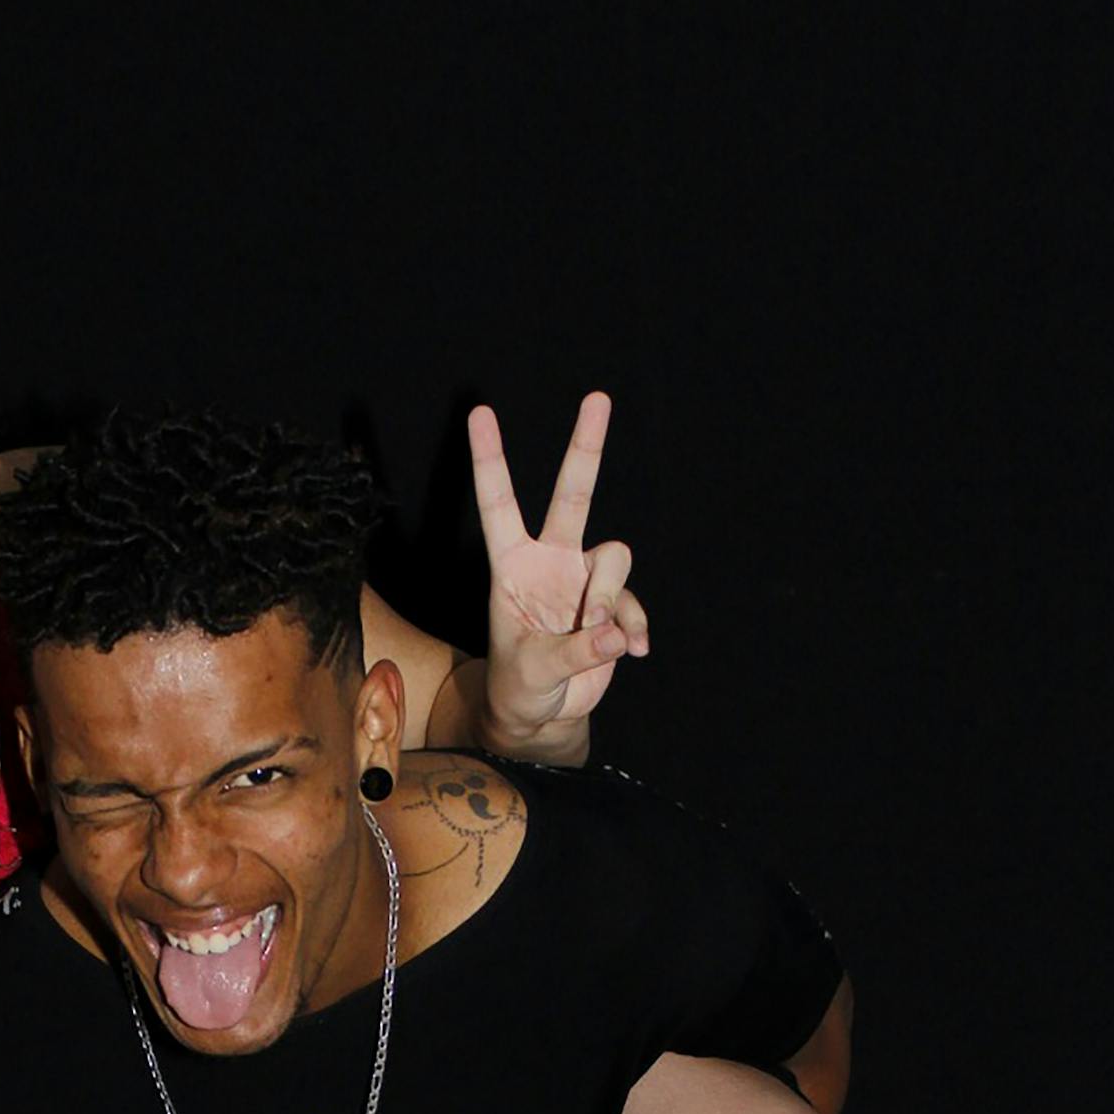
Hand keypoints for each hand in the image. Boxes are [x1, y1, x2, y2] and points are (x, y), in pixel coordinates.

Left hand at [469, 392, 648, 747]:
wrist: (542, 716)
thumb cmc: (520, 688)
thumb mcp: (535, 673)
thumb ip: (575, 652)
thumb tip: (616, 634)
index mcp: (513, 566)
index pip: (499, 505)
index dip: (491, 460)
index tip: (480, 413)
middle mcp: (552, 561)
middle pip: (574, 494)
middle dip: (587, 447)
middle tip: (598, 397)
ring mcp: (585, 580)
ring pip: (615, 558)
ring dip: (610, 600)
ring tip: (598, 639)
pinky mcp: (613, 606)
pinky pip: (632, 603)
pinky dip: (633, 629)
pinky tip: (632, 652)